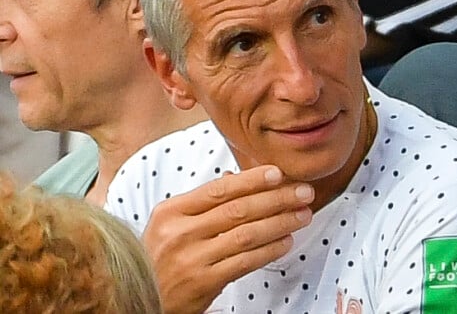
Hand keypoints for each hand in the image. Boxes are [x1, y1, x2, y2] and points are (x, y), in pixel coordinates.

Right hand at [142, 165, 313, 312]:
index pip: (219, 189)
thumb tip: (237, 180)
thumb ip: (202, 203)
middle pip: (238, 209)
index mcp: (172, 211)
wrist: (138, 298)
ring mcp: (191, 259)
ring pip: (246, 234)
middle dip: (276, 198)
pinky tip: (285, 241)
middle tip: (303, 191)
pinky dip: (269, 249)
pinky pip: (244, 262)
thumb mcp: (170, 224)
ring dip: (280, 222)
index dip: (252, 179)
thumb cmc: (158, 257)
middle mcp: (180, 232)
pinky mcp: (203, 284)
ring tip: (302, 214)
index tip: (278, 173)